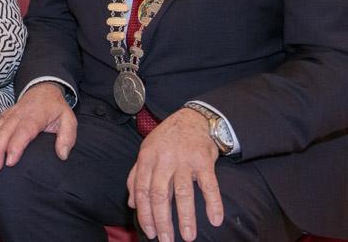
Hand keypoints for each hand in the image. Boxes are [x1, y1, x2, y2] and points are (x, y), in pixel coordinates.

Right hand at [0, 82, 76, 172]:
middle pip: (4, 132)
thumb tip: (62, 155)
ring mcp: (8, 115)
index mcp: (35, 115)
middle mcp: (18, 114)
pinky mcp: (2, 117)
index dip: (15, 146)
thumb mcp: (68, 119)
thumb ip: (68, 137)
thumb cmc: (56, 108)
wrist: (43, 89)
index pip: (24, 131)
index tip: (10, 162)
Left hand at [127, 108, 224, 241]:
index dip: (145, 213)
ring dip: (186, 217)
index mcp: (147, 158)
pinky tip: (215, 220)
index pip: (142, 191)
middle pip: (160, 194)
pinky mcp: (204, 161)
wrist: (192, 119)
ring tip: (188, 236)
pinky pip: (209, 185)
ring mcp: (184, 160)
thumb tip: (131, 204)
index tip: (149, 231)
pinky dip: (213, 203)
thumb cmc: (166, 140)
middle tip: (166, 240)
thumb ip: (136, 177)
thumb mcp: (146, 152)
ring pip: (183, 192)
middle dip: (162, 220)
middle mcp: (164, 159)